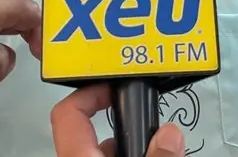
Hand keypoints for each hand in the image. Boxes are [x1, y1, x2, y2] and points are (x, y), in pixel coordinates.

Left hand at [51, 84, 184, 156]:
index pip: (67, 113)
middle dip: (123, 119)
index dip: (89, 92)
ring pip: (104, 146)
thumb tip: (170, 134)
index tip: (115, 87)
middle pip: (90, 130)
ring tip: (157, 133)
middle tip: (145, 111)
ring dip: (130, 138)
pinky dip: (132, 150)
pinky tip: (154, 152)